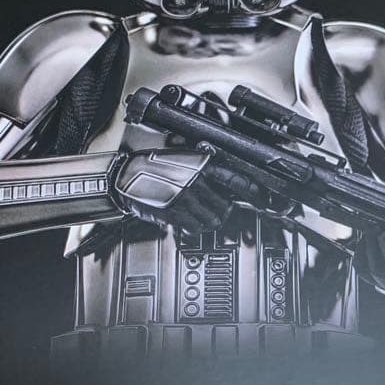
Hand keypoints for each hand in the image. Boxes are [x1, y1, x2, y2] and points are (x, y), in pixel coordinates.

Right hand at [113, 148, 262, 234]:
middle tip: (220, 210)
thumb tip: (225, 182)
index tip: (260, 199)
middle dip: (224, 210)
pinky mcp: (174, 214)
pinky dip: (197, 227)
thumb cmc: (151, 165)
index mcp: (201, 164)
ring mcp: (185, 199)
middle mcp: (196, 181)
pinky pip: (195, 227)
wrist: (124, 176)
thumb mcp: (183, 157)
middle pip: (225, 205)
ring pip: (213, 219)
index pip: (236, 180)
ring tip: (206, 218)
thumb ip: (205, 167)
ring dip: (212, 221)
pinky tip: (193, 223)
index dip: (252, 192)